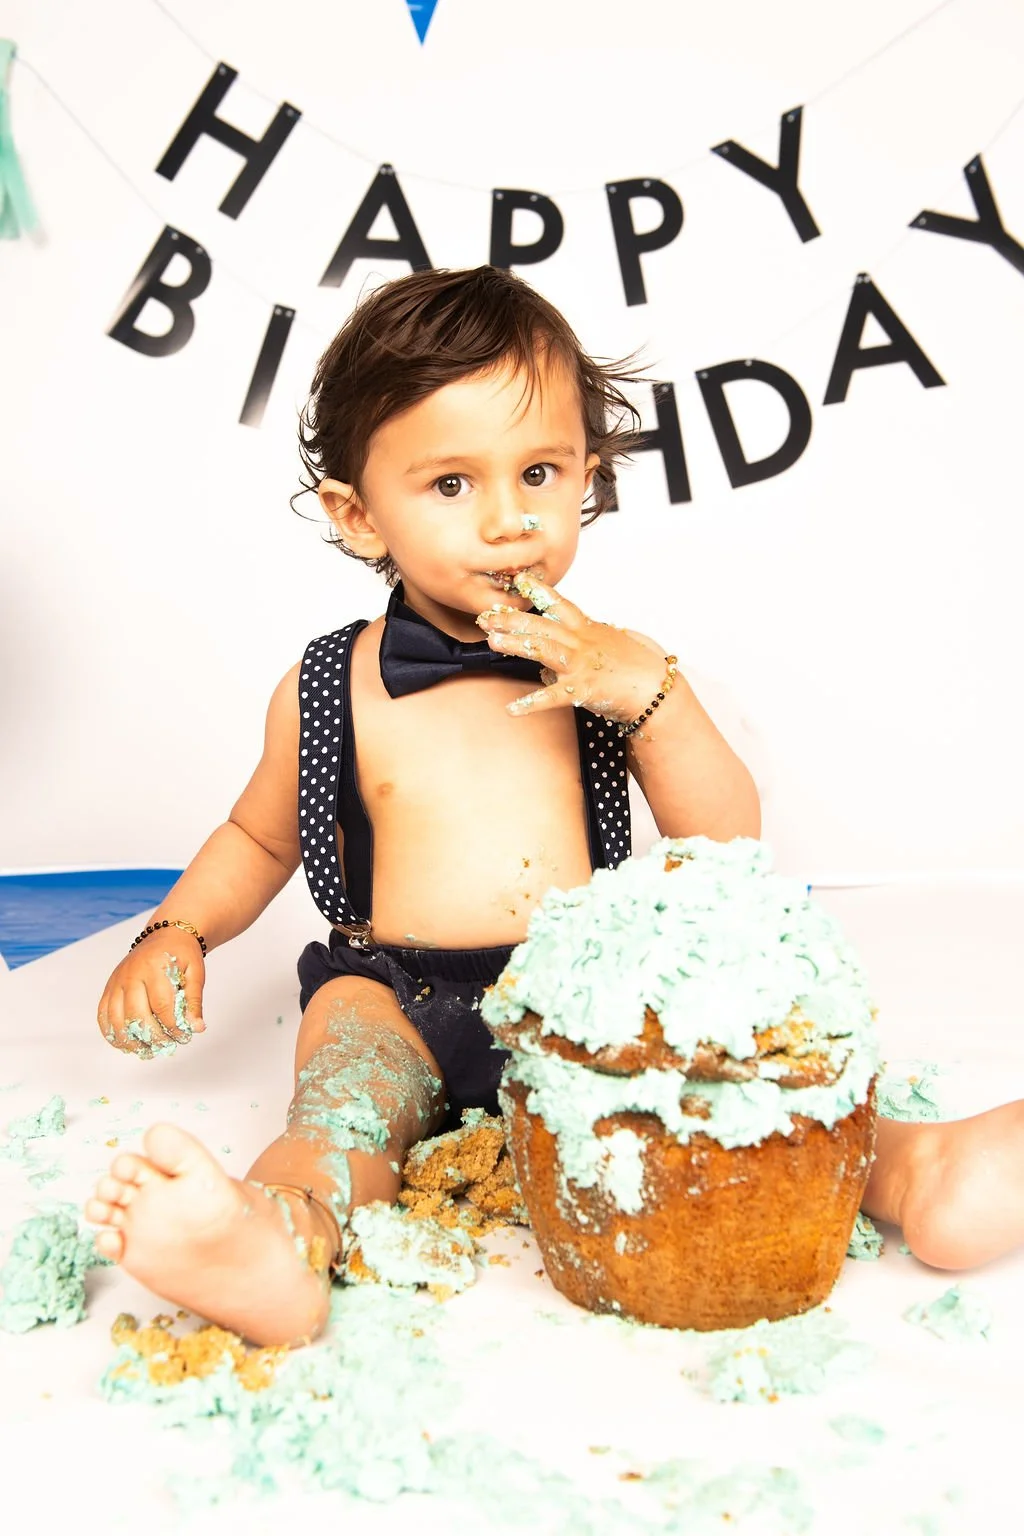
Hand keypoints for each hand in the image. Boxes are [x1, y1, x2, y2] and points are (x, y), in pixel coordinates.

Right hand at [97, 930, 205, 1057]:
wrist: (165, 935)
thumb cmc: (181, 955)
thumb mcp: (195, 973)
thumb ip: (194, 1001)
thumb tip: (196, 1028)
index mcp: (155, 967)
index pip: (162, 1006)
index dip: (173, 1027)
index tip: (184, 1037)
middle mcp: (131, 974)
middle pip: (136, 1015)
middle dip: (154, 1037)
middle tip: (168, 1045)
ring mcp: (116, 982)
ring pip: (116, 1020)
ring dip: (132, 1041)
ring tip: (149, 1050)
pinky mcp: (108, 988)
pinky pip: (103, 1016)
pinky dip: (113, 1035)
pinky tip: (128, 1044)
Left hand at [476, 571, 665, 720]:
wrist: (655, 688)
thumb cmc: (632, 668)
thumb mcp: (604, 648)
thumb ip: (574, 652)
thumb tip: (546, 668)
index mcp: (587, 628)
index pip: (559, 604)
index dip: (538, 591)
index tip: (519, 579)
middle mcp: (582, 641)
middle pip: (542, 625)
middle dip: (512, 619)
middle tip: (486, 617)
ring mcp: (581, 664)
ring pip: (544, 649)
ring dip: (516, 644)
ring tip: (493, 642)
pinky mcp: (583, 689)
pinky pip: (553, 697)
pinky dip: (531, 704)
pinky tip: (512, 709)